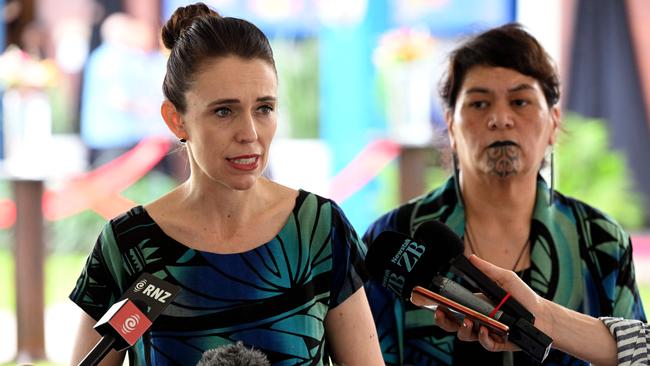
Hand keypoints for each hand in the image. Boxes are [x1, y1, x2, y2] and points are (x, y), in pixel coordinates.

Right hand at [433, 255, 548, 352]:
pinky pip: (484, 343)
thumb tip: (471, 257)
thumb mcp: (505, 279)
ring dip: (463, 329)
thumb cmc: (523, 297)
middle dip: (442, 320)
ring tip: (469, 320)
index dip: (437, 305)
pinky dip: (482, 338)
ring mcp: (485, 332)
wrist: (543, 315)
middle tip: (441, 312)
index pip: (451, 306)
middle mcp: (477, 319)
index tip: (428, 300)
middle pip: (451, 323)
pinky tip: (485, 330)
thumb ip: (487, 270)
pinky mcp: (496, 343)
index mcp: (475, 304)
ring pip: (464, 335)